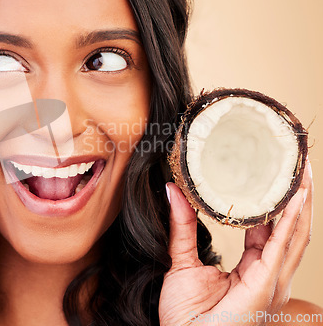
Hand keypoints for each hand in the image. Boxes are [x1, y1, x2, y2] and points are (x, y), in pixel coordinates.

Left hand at [159, 160, 312, 325]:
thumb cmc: (186, 315)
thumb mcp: (182, 261)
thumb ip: (183, 226)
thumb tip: (174, 191)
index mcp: (253, 269)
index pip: (269, 229)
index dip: (272, 203)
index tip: (271, 175)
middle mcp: (268, 274)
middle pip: (290, 229)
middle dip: (297, 197)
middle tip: (297, 166)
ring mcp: (271, 280)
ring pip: (295, 234)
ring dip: (301, 203)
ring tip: (303, 173)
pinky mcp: (265, 283)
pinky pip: (282, 246)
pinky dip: (291, 221)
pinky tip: (295, 198)